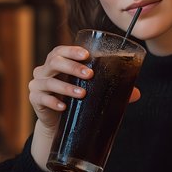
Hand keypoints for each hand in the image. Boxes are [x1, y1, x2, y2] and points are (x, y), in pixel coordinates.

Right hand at [29, 45, 139, 170]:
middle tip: (89, 74)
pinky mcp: (35, 100)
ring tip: (82, 94)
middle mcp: (45, 70)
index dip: (72, 50)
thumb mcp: (91, 91)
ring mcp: (37, 84)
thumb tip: (136, 93)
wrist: (58, 121)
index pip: (61, 50)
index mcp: (58, 62)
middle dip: (72, 67)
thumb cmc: (76, 99)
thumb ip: (111, 89)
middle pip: (54, 61)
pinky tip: (63, 106)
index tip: (87, 55)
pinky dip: (53, 102)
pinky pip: (41, 98)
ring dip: (65, 87)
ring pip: (48, 81)